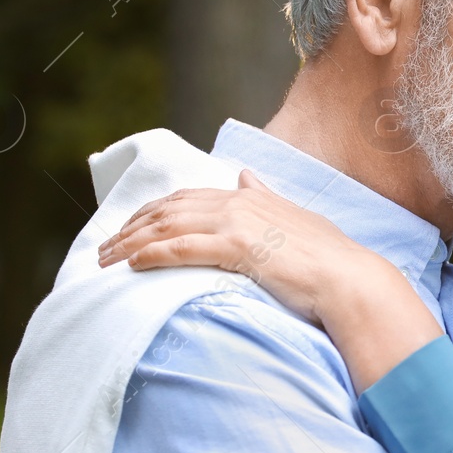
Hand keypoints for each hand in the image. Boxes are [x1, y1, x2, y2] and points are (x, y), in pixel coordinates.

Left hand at [98, 170, 441, 390]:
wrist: (349, 279)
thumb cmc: (329, 259)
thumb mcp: (295, 219)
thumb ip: (266, 196)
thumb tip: (246, 174)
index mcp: (250, 197)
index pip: (187, 198)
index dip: (152, 212)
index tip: (128, 229)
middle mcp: (239, 202)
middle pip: (168, 210)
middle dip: (131, 228)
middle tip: (103, 249)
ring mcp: (238, 223)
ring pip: (168, 227)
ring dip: (130, 244)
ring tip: (105, 261)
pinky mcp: (238, 247)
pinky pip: (183, 248)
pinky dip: (153, 254)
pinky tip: (131, 264)